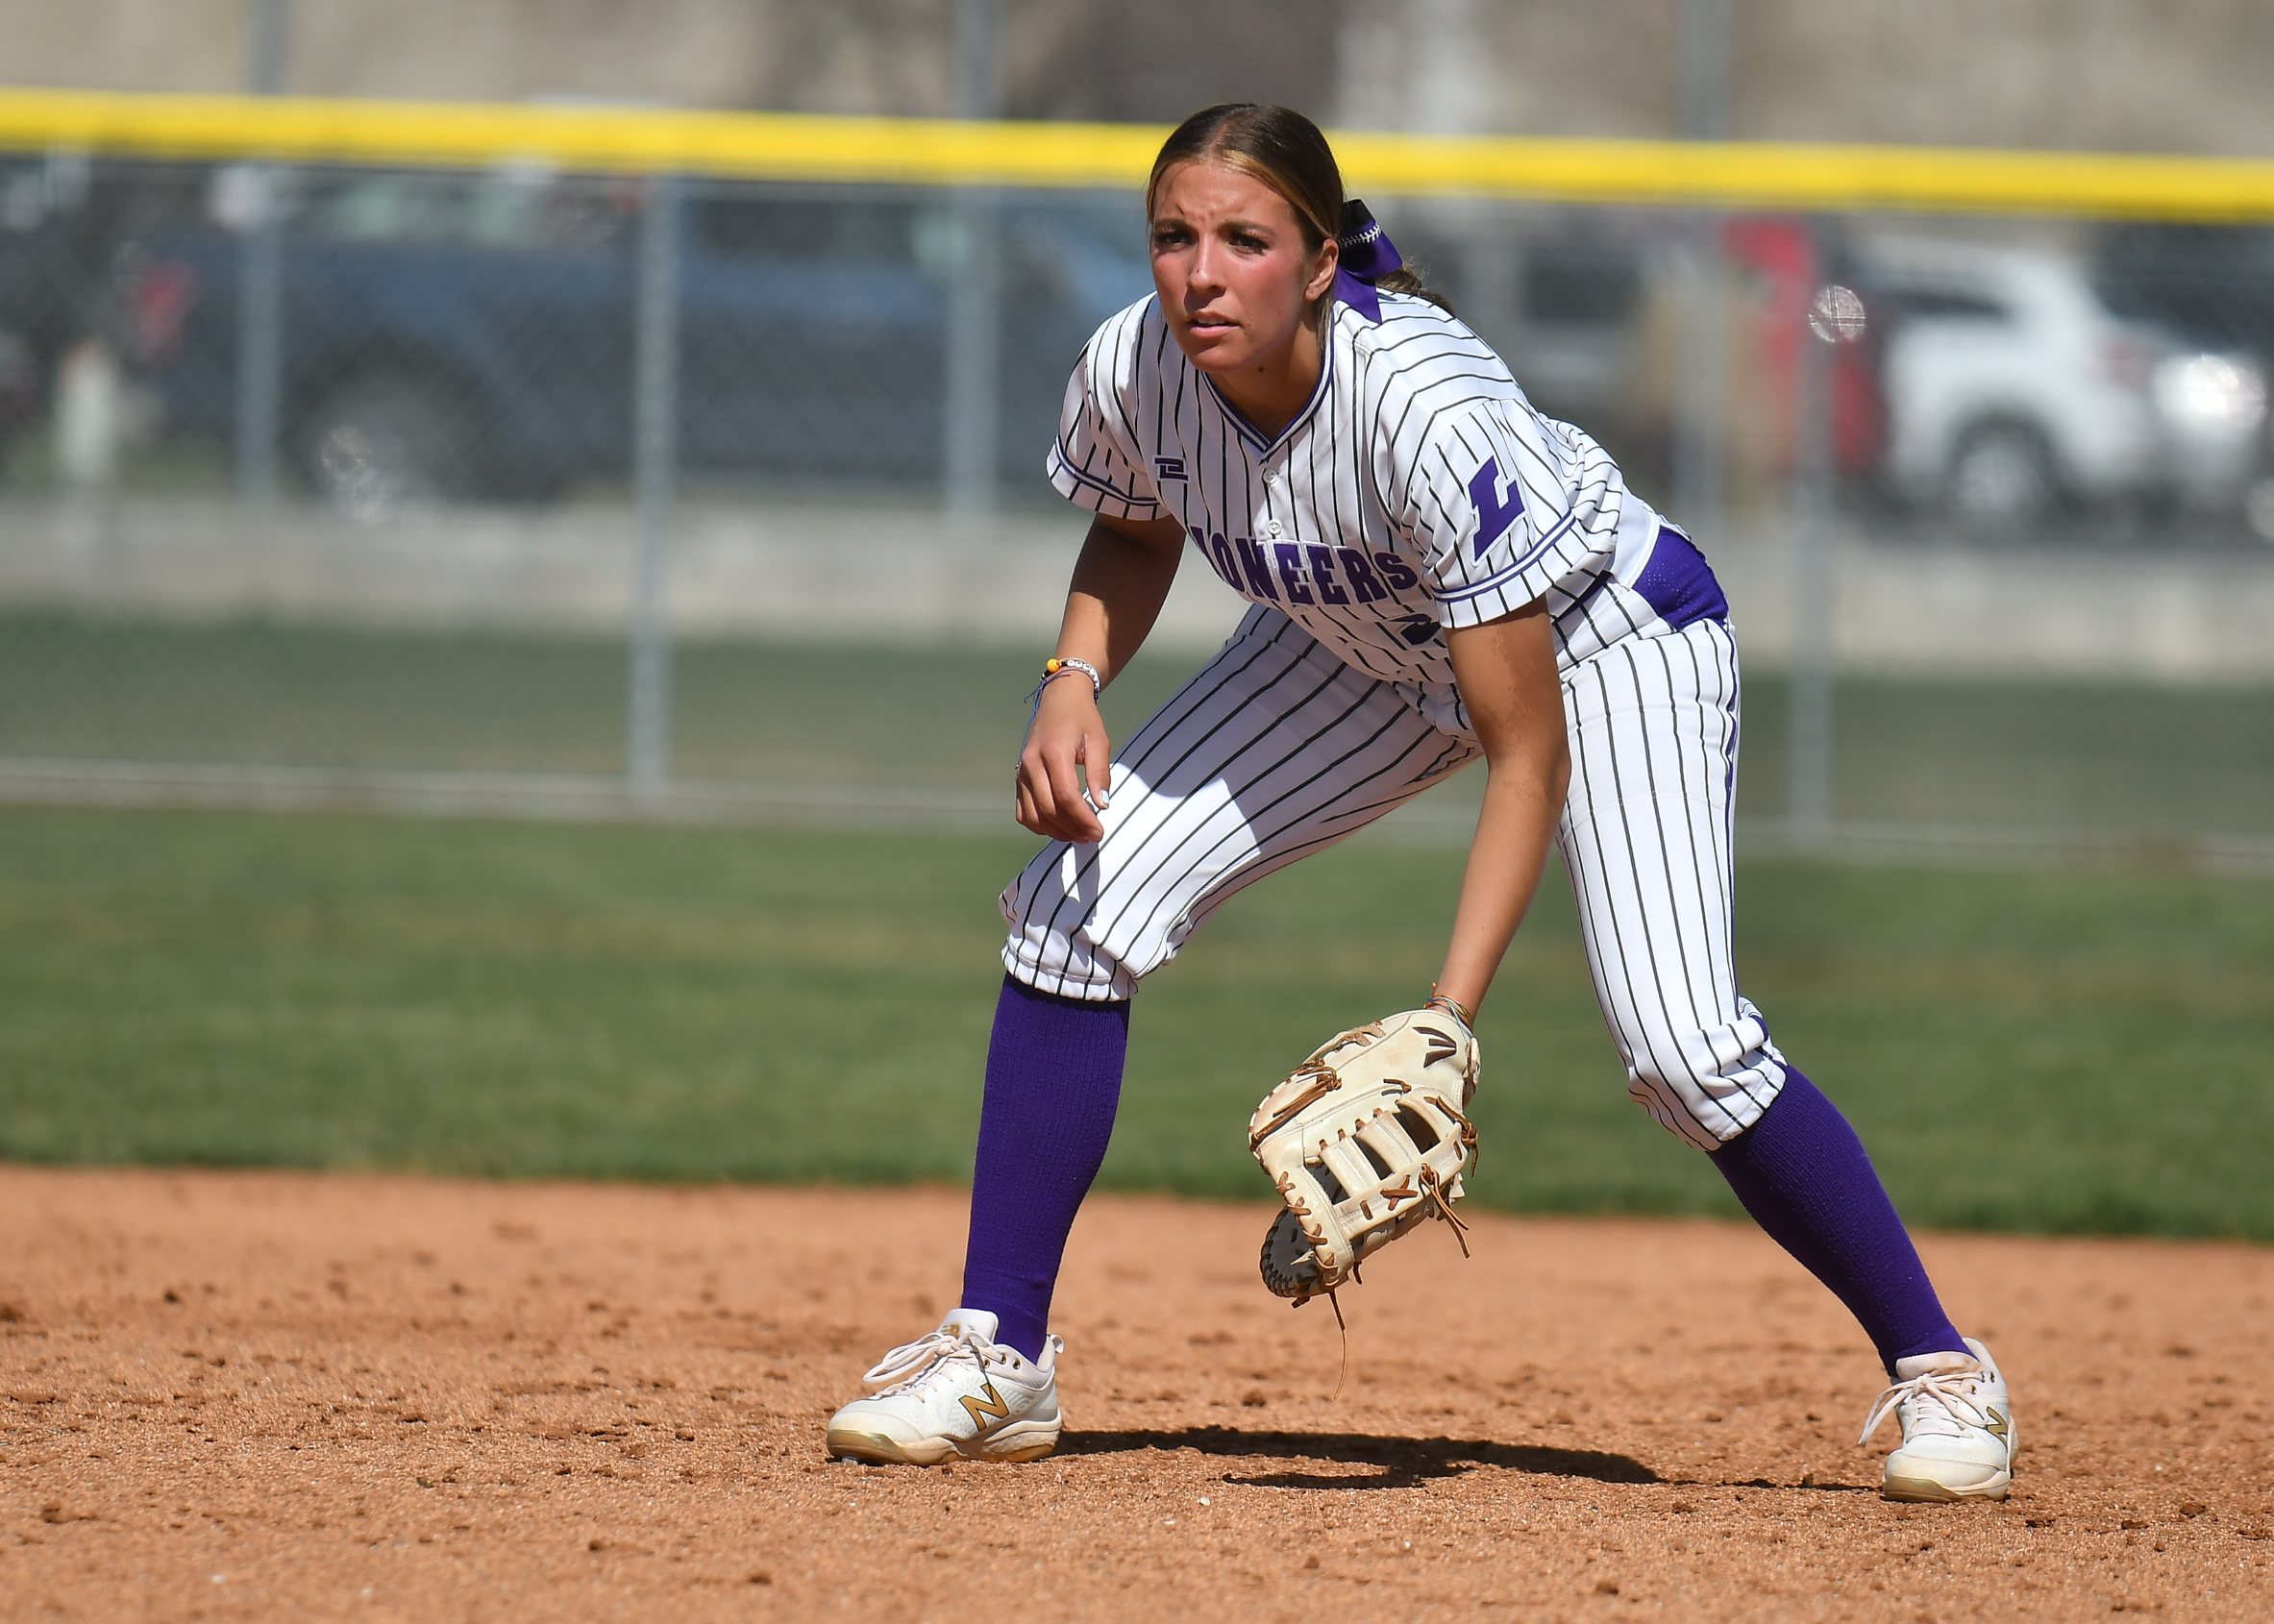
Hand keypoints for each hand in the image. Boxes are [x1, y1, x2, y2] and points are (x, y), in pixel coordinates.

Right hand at [1016, 676, 1111, 842]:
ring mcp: (1021, 773)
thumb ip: (1100, 773)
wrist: (1059, 700)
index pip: (1066, 796)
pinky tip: (1059, 827)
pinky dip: (1039, 825)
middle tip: (1092, 836)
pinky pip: (1023, 812)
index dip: (1083, 818)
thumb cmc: (1082, 719)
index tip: (1099, 831)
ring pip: (1033, 816)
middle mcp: (1031, 764)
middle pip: (1048, 809)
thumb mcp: (1099, 741)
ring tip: (1078, 835)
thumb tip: (1102, 805)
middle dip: (1072, 829)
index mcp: (1053, 752)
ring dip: (1056, 832)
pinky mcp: (1018, 779)